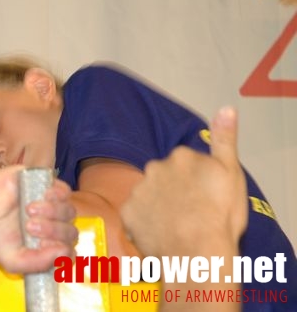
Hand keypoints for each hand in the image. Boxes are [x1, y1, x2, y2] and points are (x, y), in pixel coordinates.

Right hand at [0, 166, 76, 273]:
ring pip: (69, 212)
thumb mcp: (12, 261)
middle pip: (71, 232)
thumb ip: (37, 264)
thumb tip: (62, 252)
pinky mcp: (46, 186)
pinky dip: (59, 195)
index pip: (69, 252)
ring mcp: (50, 206)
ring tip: (28, 209)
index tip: (43, 245)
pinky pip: (66, 191)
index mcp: (45, 246)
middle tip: (29, 225)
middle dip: (53, 230)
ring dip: (52, 212)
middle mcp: (51, 227)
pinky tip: (44, 196)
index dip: (63, 251)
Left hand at [120, 107, 247, 257]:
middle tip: (191, 212)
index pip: (185, 163)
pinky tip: (160, 233)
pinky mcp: (127, 212)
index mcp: (180, 156)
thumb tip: (226, 108)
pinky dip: (145, 222)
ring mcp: (138, 190)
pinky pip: (136, 215)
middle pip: (164, 177)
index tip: (204, 196)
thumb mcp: (230, 172)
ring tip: (176, 225)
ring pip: (149, 195)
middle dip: (174, 190)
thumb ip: (224, 139)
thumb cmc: (219, 215)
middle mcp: (154, 167)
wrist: (196, 251)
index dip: (196, 181)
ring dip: (158, 206)